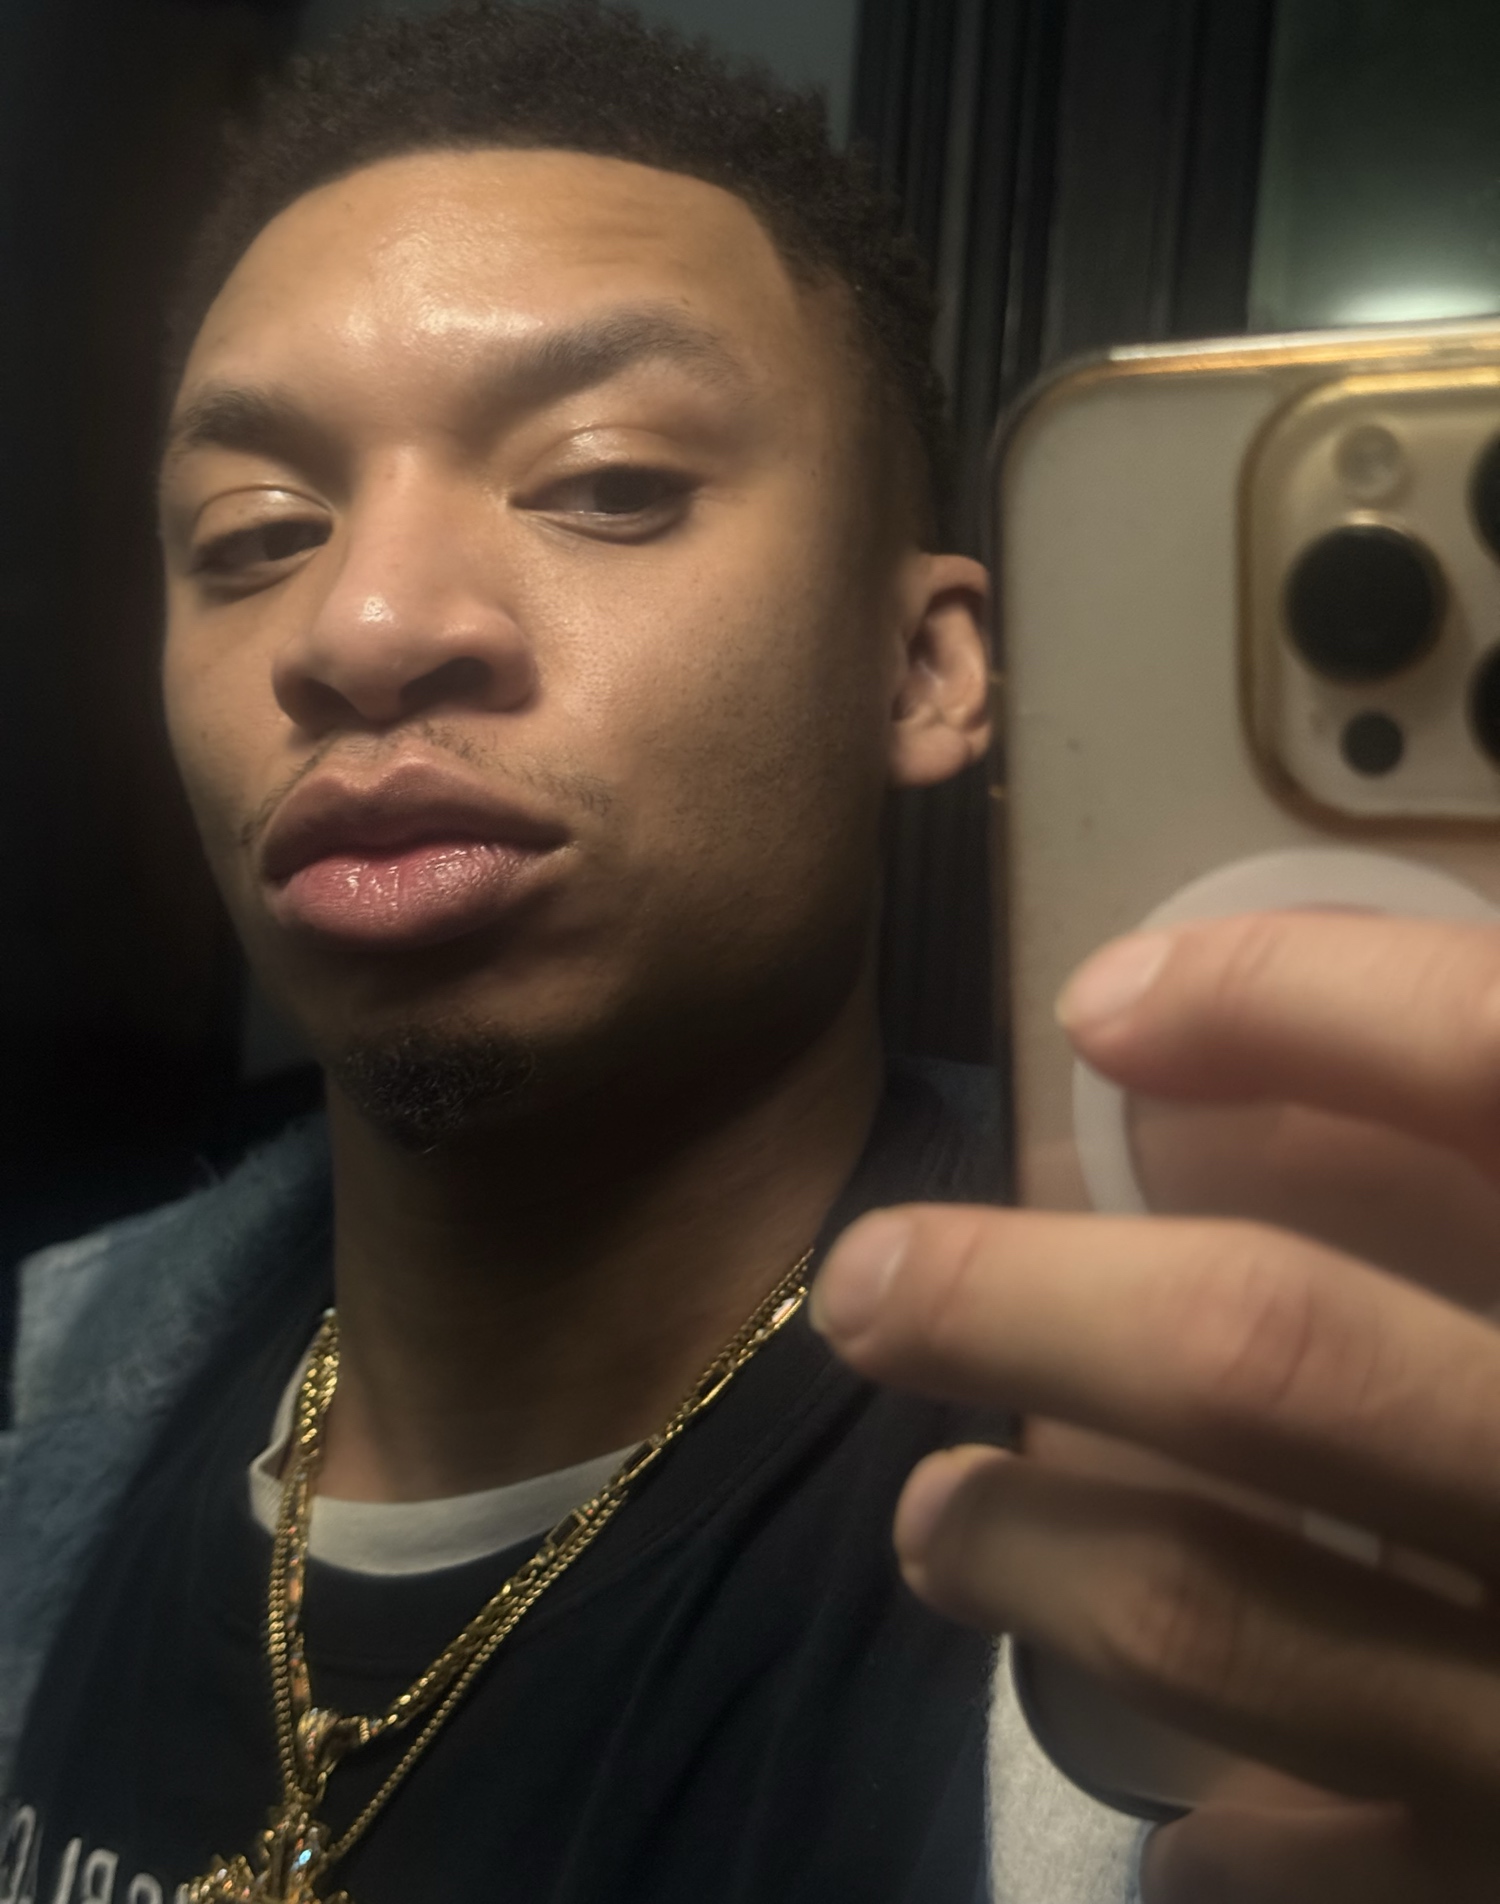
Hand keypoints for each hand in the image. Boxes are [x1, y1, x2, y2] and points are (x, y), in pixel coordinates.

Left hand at [812, 912, 1499, 1901]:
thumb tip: (1326, 1041)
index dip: (1296, 1003)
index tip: (1108, 1002)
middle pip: (1278, 1364)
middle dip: (1029, 1307)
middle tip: (870, 1284)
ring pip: (1236, 1615)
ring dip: (1040, 1555)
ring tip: (938, 1518)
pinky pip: (1364, 1874)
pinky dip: (1244, 1848)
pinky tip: (1185, 1828)